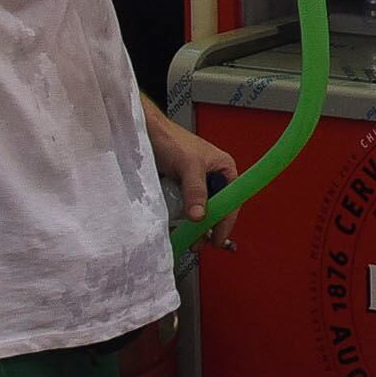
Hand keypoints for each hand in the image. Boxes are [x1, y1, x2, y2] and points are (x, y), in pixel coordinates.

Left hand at [147, 105, 240, 246]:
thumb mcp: (188, 165)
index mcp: (224, 169)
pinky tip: (176, 228)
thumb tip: (199, 217)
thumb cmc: (170, 140)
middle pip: (216, 209)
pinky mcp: (179, 189)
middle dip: (208, 227)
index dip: (225, 221)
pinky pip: (183, 208)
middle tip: (198, 243)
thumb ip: (195, 190)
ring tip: (186, 239)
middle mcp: (212, 178)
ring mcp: (194, 185)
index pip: (231, 201)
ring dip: (193, 225)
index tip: (217, 239)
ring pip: (199, 210)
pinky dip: (180, 219)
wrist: (144, 133)